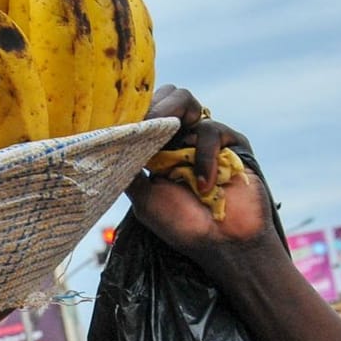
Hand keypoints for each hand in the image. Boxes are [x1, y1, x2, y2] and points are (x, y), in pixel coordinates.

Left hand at [125, 85, 278, 270]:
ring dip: (173, 119)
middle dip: (154, 106)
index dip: (134, 114)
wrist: (224, 243)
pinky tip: (203, 185)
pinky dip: (204, 157)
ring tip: (170, 149)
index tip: (123, 122)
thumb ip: (130, 171)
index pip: (144, 116)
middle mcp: (179, 140)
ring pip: (185, 101)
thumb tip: (109, 147)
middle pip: (164, 97)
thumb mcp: (144, 199)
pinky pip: (210, 130)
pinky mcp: (231, 142)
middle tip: (146, 123)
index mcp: (157, 150)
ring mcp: (203, 139)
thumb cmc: (183, 225)